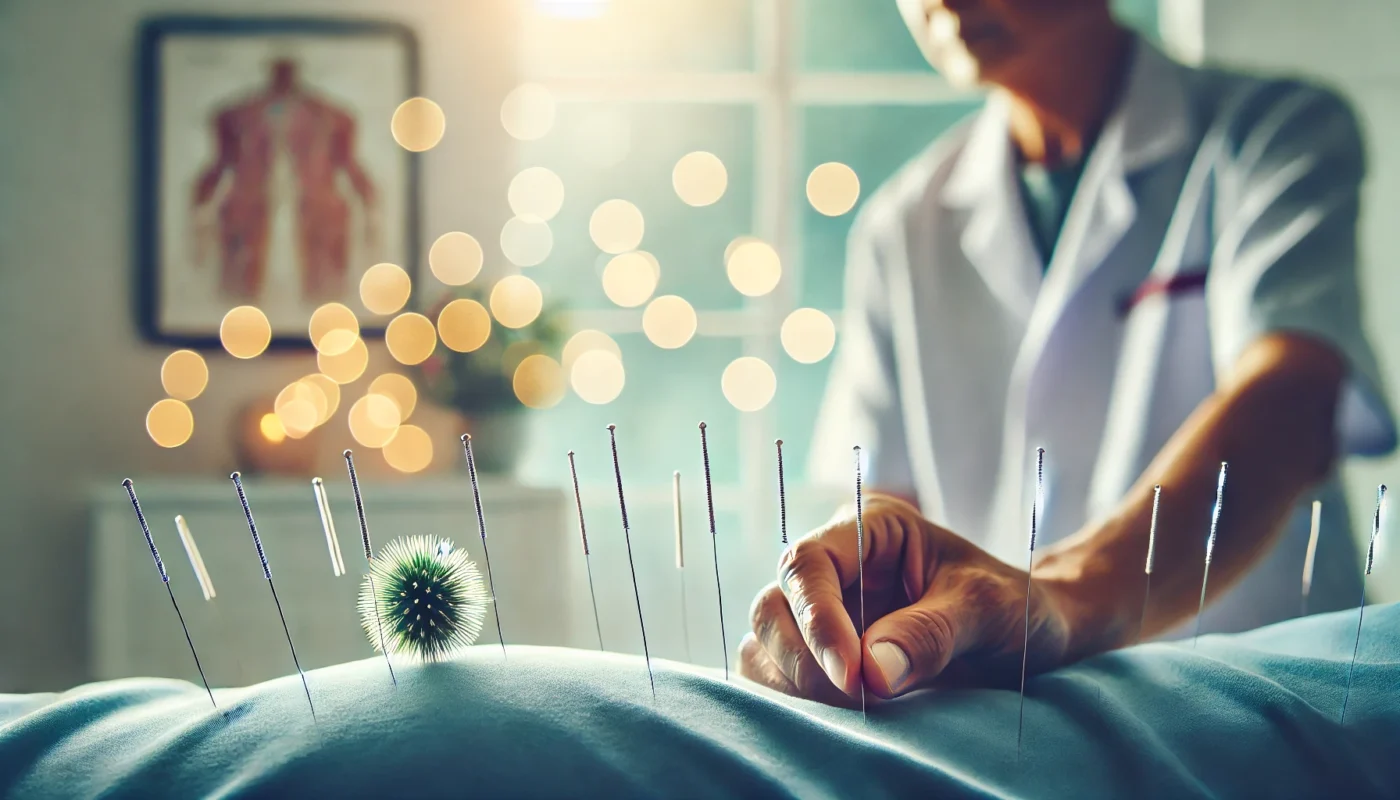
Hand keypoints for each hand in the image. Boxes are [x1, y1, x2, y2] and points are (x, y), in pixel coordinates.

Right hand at [739, 495, 1086, 704]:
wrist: (1031, 634)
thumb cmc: (1015, 606)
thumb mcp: (989, 609)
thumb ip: (931, 633)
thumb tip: (871, 673)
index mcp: (869, 528)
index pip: (809, 563)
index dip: (817, 620)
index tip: (852, 677)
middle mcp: (835, 565)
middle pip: (773, 605)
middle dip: (803, 659)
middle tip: (859, 701)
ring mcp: (822, 610)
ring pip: (764, 644)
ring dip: (794, 684)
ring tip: (856, 710)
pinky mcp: (820, 653)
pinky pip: (776, 675)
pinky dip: (792, 701)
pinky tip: (838, 717)